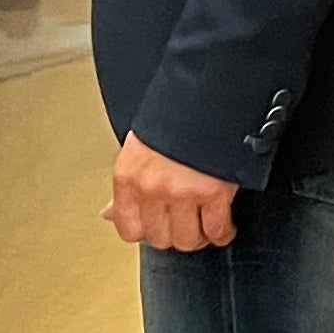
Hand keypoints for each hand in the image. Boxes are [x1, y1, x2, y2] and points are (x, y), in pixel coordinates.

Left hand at [108, 131, 239, 251]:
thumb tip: (110, 214)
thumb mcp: (138, 150)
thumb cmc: (173, 118)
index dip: (147, 232)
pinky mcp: (214, 191)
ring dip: (198, 237)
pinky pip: (216, 228)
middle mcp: (152, 187)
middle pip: (161, 238)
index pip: (129, 229)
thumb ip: (127, 188)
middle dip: (175, 235)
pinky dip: (222, 233)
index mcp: (129, 176)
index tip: (159, 227)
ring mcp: (183, 191)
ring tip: (205, 227)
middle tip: (185, 227)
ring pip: (187, 239)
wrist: (209, 93)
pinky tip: (223, 228)